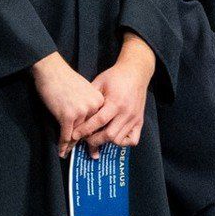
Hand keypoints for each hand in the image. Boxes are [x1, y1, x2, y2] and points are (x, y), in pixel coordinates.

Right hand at [32, 52, 106, 158]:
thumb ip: (88, 106)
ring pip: (78, 134)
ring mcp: (81, 112)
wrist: (51, 70)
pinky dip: (63, 145)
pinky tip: (62, 151)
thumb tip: (88, 121)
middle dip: (90, 144)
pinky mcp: (67, 115)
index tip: (100, 144)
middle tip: (94, 154)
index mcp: (100, 101)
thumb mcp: (84, 92)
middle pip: (91, 130)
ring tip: (71, 153)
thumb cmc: (65, 79)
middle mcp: (93, 107)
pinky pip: (66, 135)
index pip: (99, 122)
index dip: (98, 134)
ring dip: (73, 145)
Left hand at [78, 34, 155, 154]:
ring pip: (119, 139)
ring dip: (106, 142)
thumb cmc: (115, 77)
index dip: (85, 130)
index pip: (98, 121)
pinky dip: (123, 142)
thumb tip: (77, 113)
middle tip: (86, 139)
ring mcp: (134, 118)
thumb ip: (89, 98)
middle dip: (94, 140)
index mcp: (115, 102)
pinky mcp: (140, 122)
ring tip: (98, 137)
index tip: (75, 135)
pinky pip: (132, 140)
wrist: (135, 72)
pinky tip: (115, 138)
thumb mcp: (99, 83)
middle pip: (109, 135)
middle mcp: (126, 113)